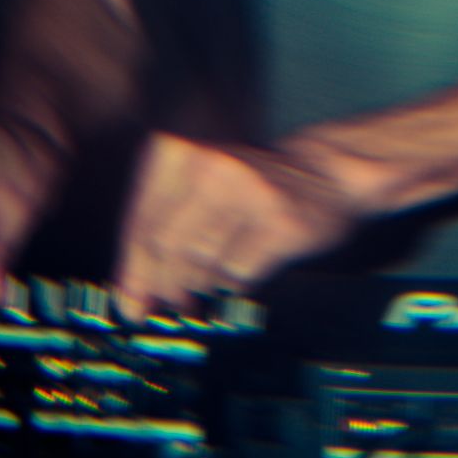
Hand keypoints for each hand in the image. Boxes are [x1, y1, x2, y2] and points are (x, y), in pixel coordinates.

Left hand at [113, 132, 359, 315]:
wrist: (329, 170)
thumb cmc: (253, 186)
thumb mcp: (202, 189)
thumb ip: (164, 235)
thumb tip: (130, 301)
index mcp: (185, 151)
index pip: (142, 222)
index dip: (132, 270)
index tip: (128, 304)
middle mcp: (211, 164)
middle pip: (165, 247)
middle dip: (162, 287)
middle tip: (168, 306)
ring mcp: (247, 191)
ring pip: (199, 263)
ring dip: (199, 286)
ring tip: (210, 282)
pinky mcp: (278, 222)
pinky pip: (238, 273)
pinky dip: (235, 282)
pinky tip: (245, 267)